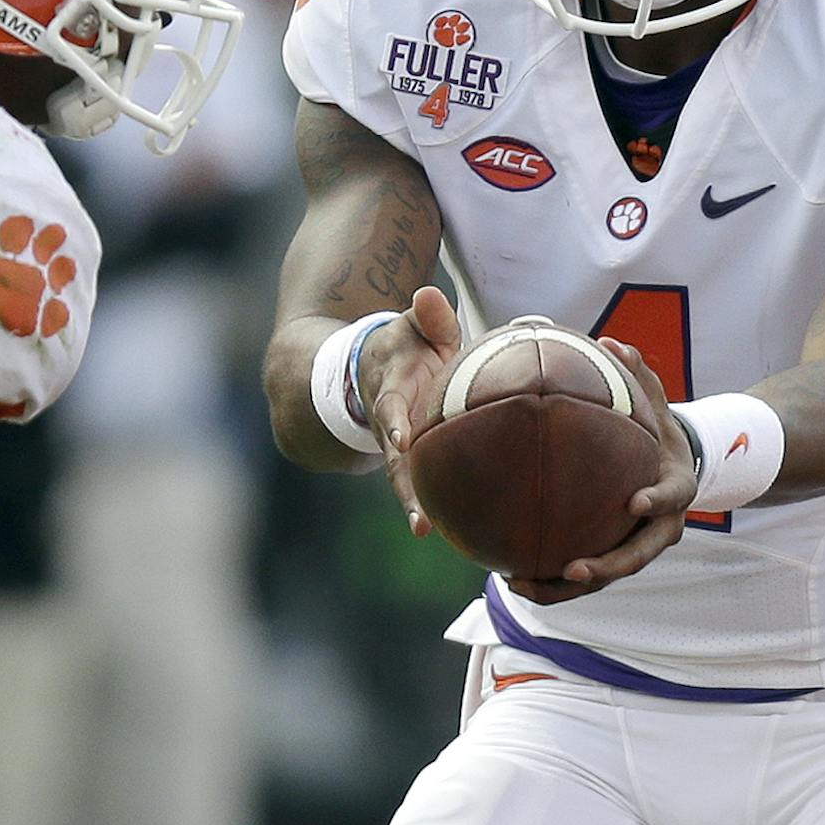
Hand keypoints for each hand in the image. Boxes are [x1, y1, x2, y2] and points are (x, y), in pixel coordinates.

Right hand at [360, 286, 461, 536]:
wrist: (366, 369)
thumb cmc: (405, 345)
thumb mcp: (412, 324)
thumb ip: (427, 314)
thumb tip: (429, 293)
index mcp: (392, 389)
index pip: (390, 407)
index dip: (395, 423)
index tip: (402, 441)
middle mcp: (391, 424)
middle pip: (394, 460)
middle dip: (403, 488)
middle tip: (418, 518)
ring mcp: (397, 445)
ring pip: (403, 478)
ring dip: (412, 503)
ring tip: (426, 531)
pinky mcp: (410, 459)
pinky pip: (421, 482)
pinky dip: (431, 503)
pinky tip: (458, 529)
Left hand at [509, 339, 695, 601]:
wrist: (672, 465)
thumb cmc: (656, 429)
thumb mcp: (655, 399)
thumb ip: (636, 374)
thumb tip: (611, 340)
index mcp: (674, 487)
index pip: (671, 497)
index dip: (657, 501)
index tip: (635, 502)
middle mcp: (660, 525)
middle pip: (638, 556)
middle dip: (607, 567)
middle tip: (573, 569)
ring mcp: (638, 546)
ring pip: (605, 576)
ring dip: (566, 588)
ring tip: (522, 586)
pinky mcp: (613, 556)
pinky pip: (582, 577)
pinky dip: (550, 582)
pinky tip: (509, 580)